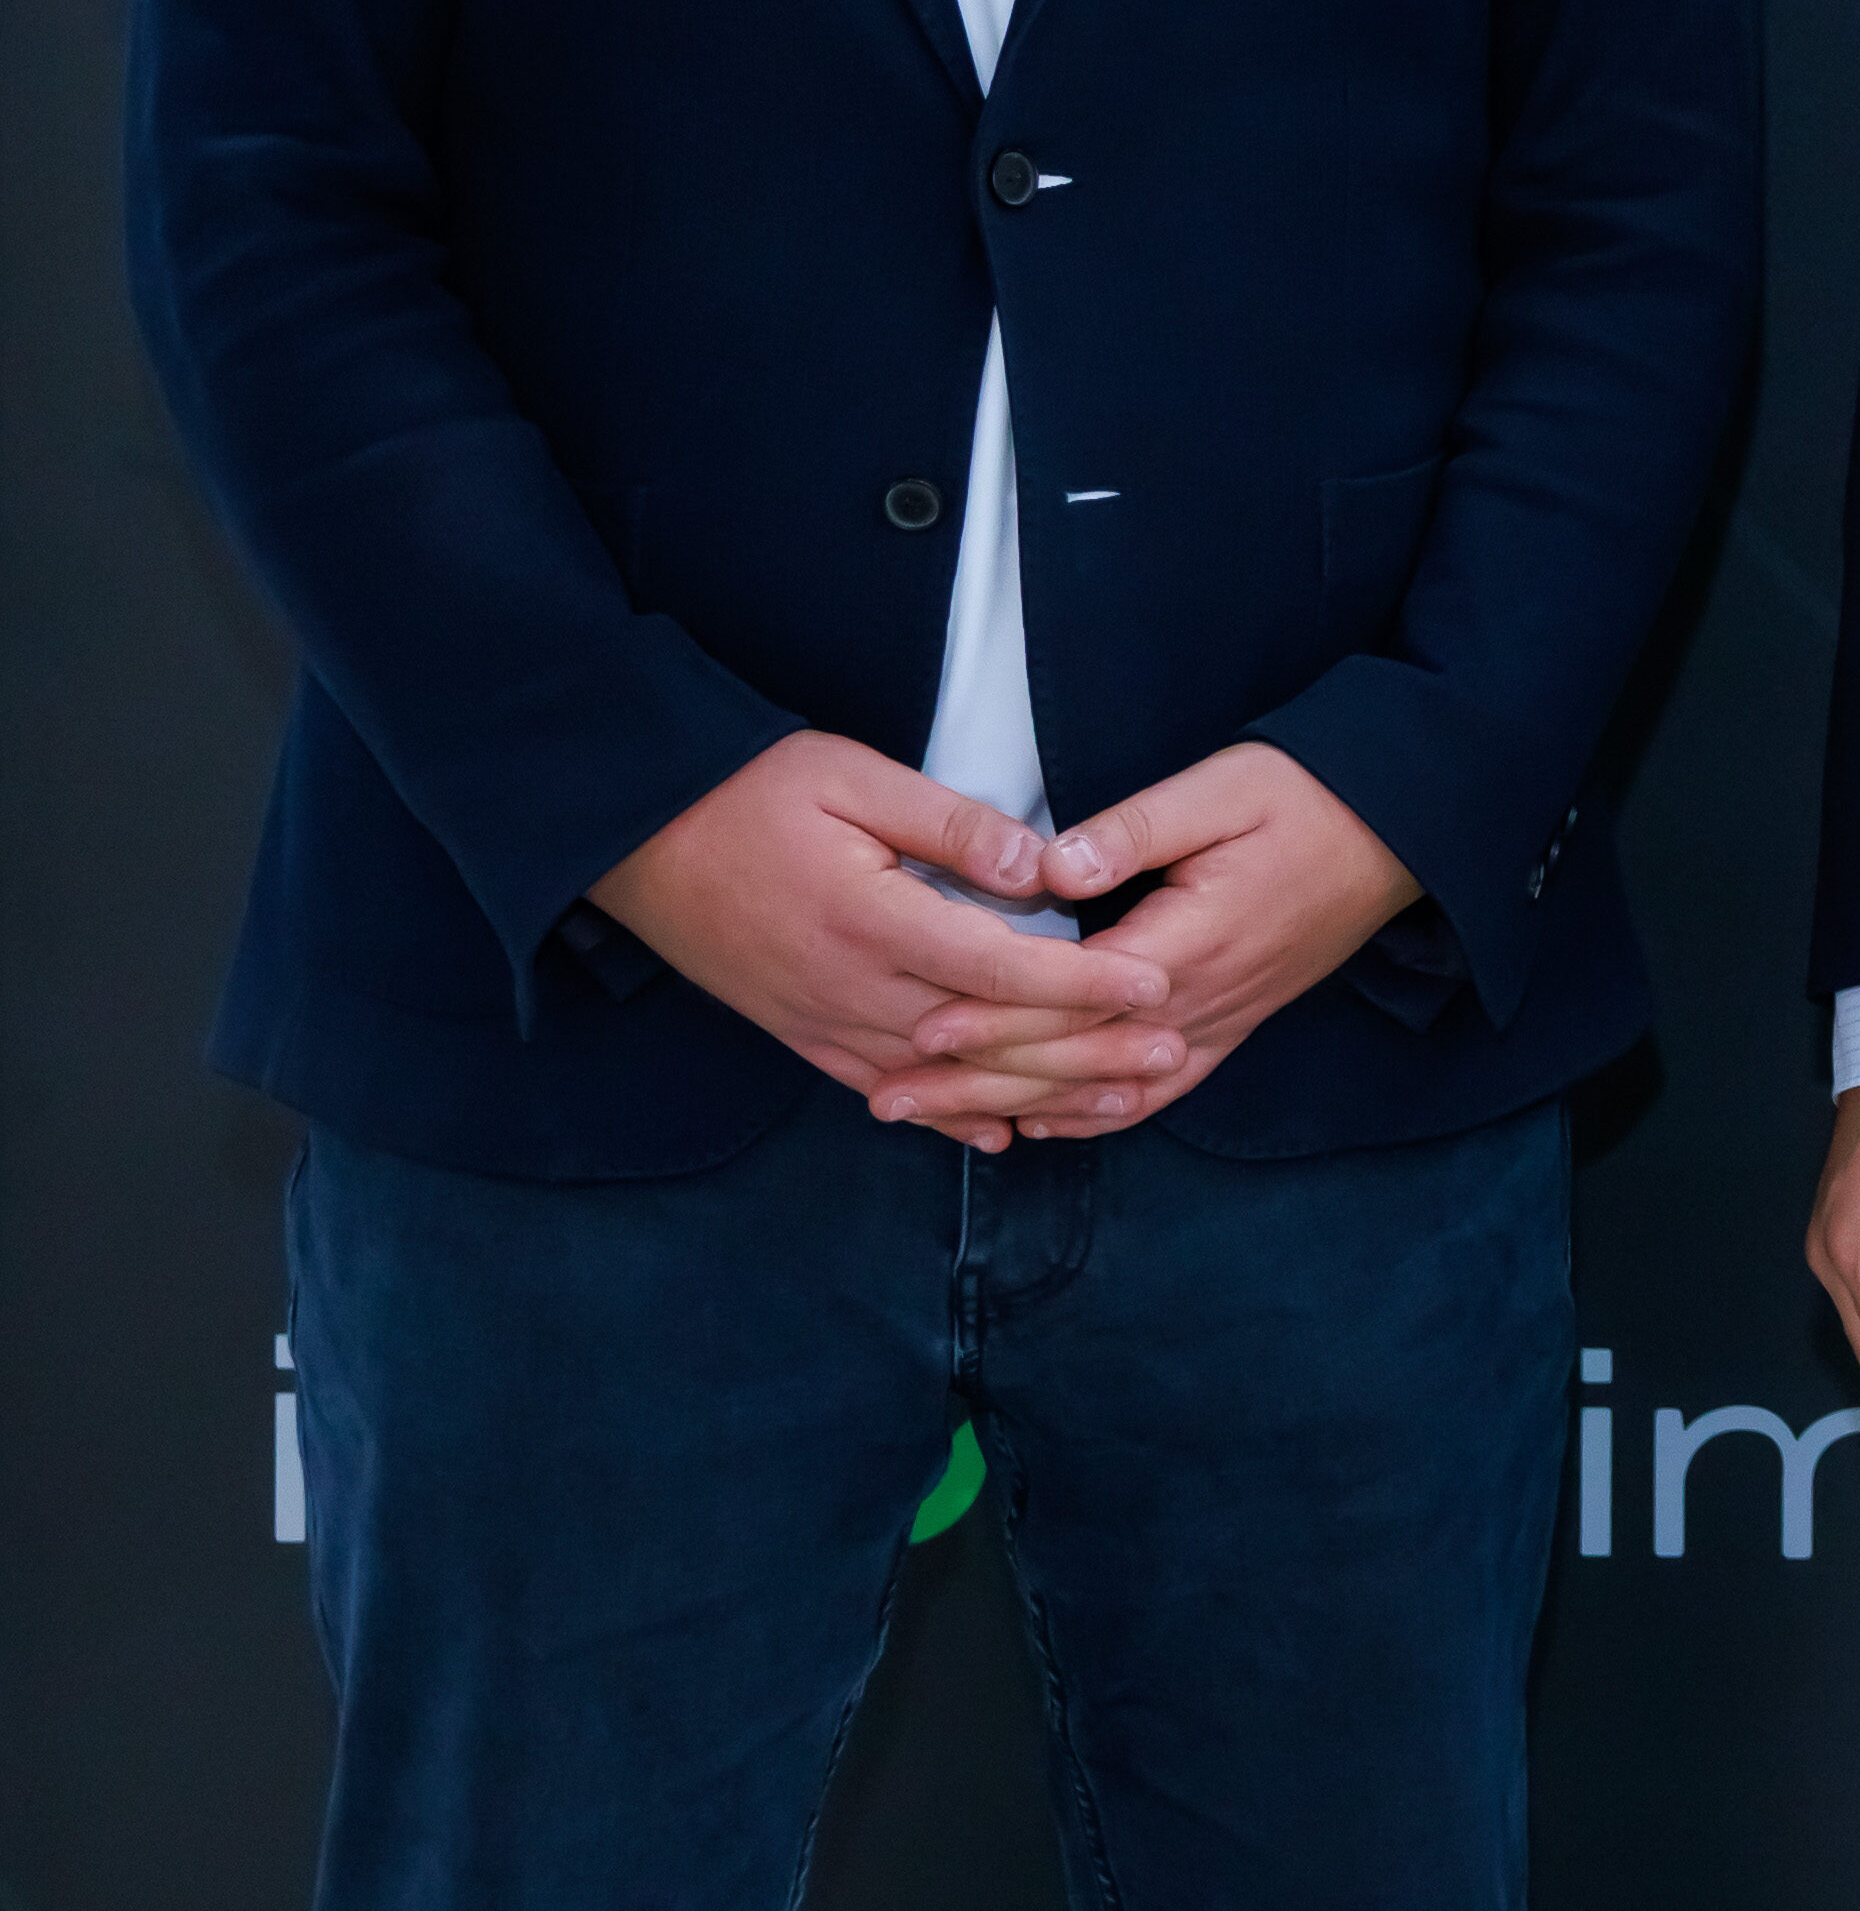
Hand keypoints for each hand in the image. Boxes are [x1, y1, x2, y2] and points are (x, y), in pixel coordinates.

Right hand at [589, 728, 1172, 1146]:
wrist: (634, 835)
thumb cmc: (749, 793)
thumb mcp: (854, 778)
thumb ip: (951, 823)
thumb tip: (1038, 867)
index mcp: (869, 920)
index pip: (1000, 969)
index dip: (1085, 985)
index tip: (1158, 988)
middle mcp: (846, 988)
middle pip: (986, 1038)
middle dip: (1086, 1052)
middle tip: (1174, 1054)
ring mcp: (819, 1021)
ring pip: (943, 1077)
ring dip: (1033, 1092)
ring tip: (1119, 1100)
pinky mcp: (799, 1034)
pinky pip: (884, 1087)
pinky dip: (946, 1114)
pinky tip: (1001, 1131)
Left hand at [902, 744, 1419, 1138]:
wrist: (1402, 832)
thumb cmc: (1308, 796)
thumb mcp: (1222, 789)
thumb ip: (1134, 831)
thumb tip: (1048, 868)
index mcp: (1190, 941)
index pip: (1072, 998)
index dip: (991, 1020)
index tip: (916, 1031)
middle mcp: (1202, 1000)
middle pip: (1074, 1061)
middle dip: (976, 1085)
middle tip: (888, 1100)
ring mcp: (1221, 1021)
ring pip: (1106, 1090)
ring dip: (1019, 1109)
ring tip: (937, 1122)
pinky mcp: (1234, 1023)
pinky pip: (1157, 1091)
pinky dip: (1095, 1117)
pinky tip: (1042, 1124)